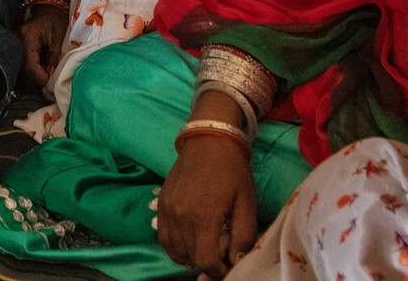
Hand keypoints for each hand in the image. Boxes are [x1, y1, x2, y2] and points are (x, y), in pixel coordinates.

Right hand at [19, 4, 67, 88]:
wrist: (49, 10)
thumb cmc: (56, 21)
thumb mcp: (59, 39)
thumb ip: (54, 58)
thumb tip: (50, 76)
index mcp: (28, 37)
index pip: (30, 64)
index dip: (40, 77)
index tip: (51, 83)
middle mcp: (18, 41)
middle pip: (24, 69)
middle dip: (38, 77)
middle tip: (51, 80)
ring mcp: (16, 44)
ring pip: (22, 68)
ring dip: (35, 73)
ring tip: (48, 71)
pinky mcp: (18, 47)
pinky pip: (23, 63)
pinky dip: (33, 68)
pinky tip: (43, 66)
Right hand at [156, 136, 257, 278]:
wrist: (208, 140)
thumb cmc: (232, 171)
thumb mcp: (247, 203)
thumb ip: (244, 235)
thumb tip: (236, 260)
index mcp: (204, 217)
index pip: (205, 260)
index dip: (218, 271)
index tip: (228, 267)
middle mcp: (181, 216)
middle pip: (190, 257)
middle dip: (207, 262)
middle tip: (221, 251)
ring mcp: (167, 209)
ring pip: (174, 250)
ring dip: (190, 256)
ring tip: (205, 246)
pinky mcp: (160, 203)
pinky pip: (163, 236)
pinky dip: (175, 246)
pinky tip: (188, 240)